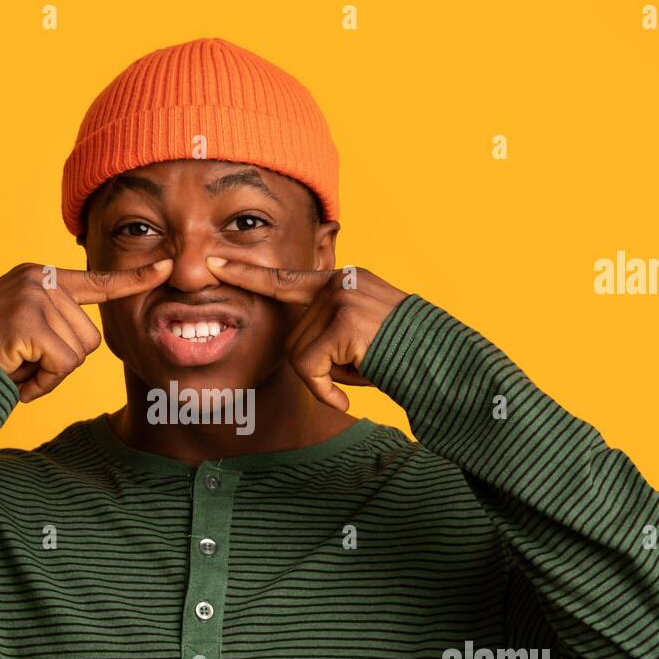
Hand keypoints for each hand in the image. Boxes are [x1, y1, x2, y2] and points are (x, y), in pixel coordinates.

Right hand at [0, 259, 171, 401]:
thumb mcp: (21, 330)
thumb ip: (53, 324)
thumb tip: (89, 341)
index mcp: (37, 278)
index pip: (95, 280)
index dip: (133, 279)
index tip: (166, 268)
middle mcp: (37, 279)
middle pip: (90, 335)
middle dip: (61, 361)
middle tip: (22, 363)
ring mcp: (32, 297)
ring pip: (79, 352)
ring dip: (50, 373)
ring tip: (14, 366)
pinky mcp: (28, 320)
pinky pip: (62, 365)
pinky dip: (41, 382)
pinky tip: (14, 376)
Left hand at [205, 257, 409, 410]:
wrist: (443, 364)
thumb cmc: (404, 358)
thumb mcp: (359, 335)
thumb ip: (325, 331)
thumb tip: (295, 353)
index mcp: (341, 281)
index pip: (285, 277)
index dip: (247, 272)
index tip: (215, 260)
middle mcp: (339, 282)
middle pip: (292, 334)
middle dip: (316, 364)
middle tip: (356, 367)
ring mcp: (341, 298)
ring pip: (298, 353)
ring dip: (325, 377)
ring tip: (364, 369)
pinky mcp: (343, 321)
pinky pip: (308, 366)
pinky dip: (322, 390)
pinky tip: (346, 398)